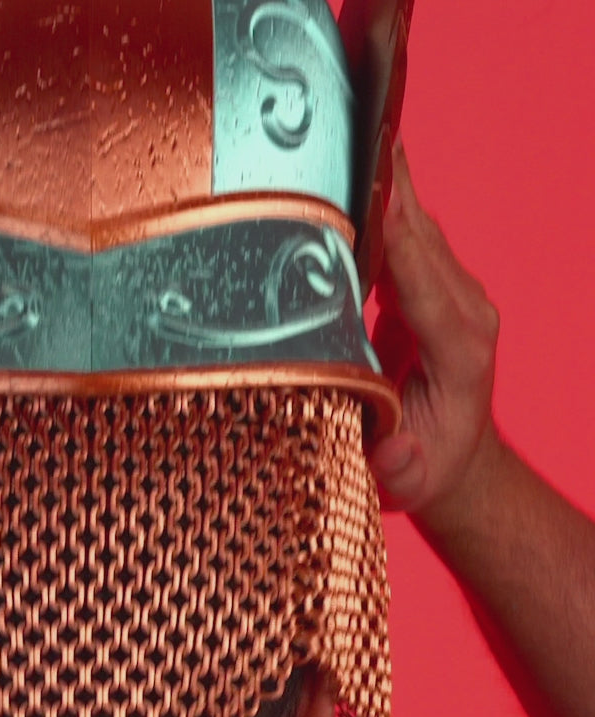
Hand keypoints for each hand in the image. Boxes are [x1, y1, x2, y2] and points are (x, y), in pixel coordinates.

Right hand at [368, 142, 503, 533]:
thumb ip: (400, 465)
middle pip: (424, 239)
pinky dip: (382, 201)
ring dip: (386, 184)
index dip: (400, 241)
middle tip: (356, 138)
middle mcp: (466, 313)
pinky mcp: (434, 287)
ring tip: (352, 132)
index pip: (426, 284)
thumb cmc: (423, 467)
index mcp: (461, 353)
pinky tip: (357, 163)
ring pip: (417, 228)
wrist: (453, 462)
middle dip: (392, 192)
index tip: (375, 198)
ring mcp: (454, 295)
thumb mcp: (409, 482)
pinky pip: (408, 236)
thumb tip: (392, 452)